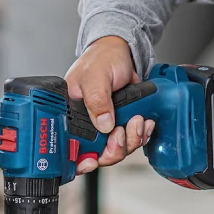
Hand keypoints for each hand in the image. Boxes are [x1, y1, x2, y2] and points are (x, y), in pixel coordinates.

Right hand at [65, 36, 155, 173]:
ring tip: (136, 121)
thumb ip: (97, 100)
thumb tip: (103, 124)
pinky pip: (130, 140)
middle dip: (114, 148)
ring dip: (131, 140)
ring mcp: (104, 125)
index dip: (81, 159)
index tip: (93, 160)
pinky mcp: (121, 123)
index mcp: (70, 114)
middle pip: (98, 153)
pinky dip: (140, 134)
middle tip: (121, 133)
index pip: (71, 146)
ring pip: (117, 149)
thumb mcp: (95, 76)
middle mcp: (86, 123)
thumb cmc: (102, 59)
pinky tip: (143, 123)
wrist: (122, 53)